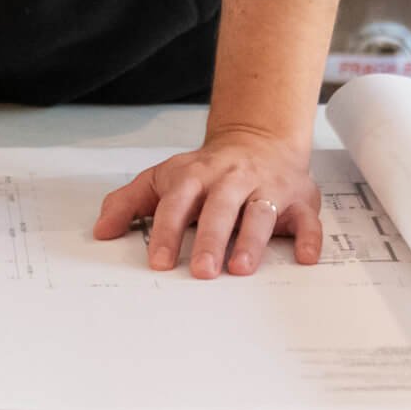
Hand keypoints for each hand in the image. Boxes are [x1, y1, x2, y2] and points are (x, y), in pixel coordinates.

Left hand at [91, 127, 321, 278]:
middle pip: (220, 208)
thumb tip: (101, 231)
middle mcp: (232, 180)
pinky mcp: (299, 200)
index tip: (157, 261)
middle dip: (210, 239)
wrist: (259, 138)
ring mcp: (267, 189)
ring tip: (241, 268)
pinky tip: (304, 257)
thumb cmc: (208, 169)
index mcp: (197, 175)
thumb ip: (129, 202)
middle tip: (201, 271)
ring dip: (252, 240)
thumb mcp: (163, 178)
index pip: (177, 202)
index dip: (166, 231)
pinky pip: (308, 219)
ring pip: (261, 212)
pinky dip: (309, 237)